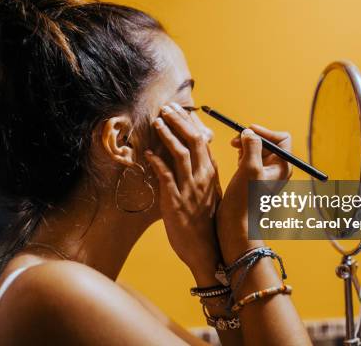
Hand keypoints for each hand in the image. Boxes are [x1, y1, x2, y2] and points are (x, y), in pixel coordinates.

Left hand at [144, 103, 221, 284]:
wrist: (207, 251)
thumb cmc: (207, 224)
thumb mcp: (211, 196)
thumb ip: (203, 177)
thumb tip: (193, 160)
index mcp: (211, 175)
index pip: (203, 141)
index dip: (190, 123)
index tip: (180, 110)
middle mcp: (203, 178)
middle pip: (194, 140)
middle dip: (179, 121)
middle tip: (167, 108)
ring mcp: (190, 189)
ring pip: (181, 153)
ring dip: (168, 134)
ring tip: (158, 121)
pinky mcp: (175, 201)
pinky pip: (166, 176)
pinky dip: (157, 162)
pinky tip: (148, 153)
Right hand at [217, 125, 291, 263]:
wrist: (236, 224)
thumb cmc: (245, 199)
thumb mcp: (249, 168)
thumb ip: (252, 146)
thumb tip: (249, 132)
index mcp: (283, 167)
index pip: (281, 139)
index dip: (265, 132)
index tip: (247, 132)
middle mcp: (278, 170)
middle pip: (268, 142)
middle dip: (252, 139)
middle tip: (234, 142)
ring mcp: (266, 175)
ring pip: (258, 150)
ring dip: (245, 148)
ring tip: (236, 157)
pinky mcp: (254, 178)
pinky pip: (251, 159)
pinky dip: (243, 157)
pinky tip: (236, 165)